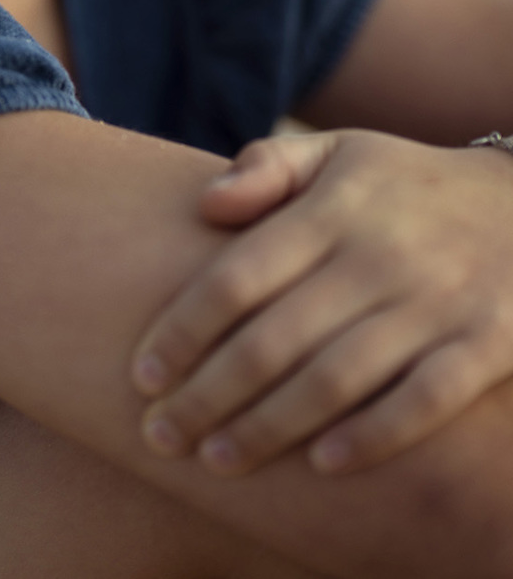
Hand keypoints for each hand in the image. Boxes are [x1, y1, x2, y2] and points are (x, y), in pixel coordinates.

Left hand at [129, 127, 512, 478]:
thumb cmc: (408, 186)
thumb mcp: (343, 152)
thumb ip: (270, 166)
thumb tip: (205, 203)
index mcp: (333, 210)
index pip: (239, 275)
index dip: (184, 329)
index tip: (142, 373)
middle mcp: (378, 256)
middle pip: (275, 338)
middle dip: (209, 394)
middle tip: (161, 436)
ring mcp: (434, 302)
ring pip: (337, 378)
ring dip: (270, 427)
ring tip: (217, 460)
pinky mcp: (486, 344)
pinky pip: (424, 401)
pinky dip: (374, 436)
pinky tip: (323, 467)